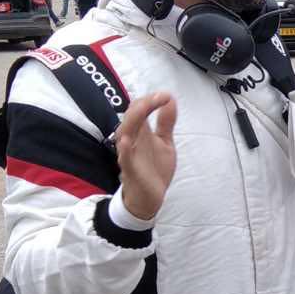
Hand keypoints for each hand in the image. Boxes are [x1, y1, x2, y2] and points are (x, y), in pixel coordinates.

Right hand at [114, 92, 176, 219]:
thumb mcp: (164, 142)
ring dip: (134, 119)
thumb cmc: (154, 168)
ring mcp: (129, 155)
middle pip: (131, 117)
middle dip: (144, 105)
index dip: (150, 99)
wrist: (150, 197)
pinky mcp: (130, 170)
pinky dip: (124, 150)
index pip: (138, 108)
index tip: (166, 95)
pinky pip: (124, 159)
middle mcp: (132, 140)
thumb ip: (166, 122)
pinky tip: (125, 141)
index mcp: (140, 132)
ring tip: (144, 108)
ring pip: (124, 134)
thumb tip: (170, 99)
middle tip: (160, 98)